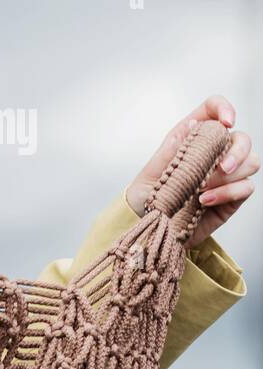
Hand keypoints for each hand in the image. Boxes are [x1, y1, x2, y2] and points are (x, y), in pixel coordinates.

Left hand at [125, 96, 255, 247]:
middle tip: (221, 167)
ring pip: (251, 162)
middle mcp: (214, 153)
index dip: (224, 109)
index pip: (215, 110)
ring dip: (229, 177)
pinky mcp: (231, 197)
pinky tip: (205, 201)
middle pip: (243, 139)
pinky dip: (228, 193)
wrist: (148, 230)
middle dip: (237, 150)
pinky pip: (246, 188)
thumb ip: (172, 149)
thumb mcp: (152, 172)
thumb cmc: (147, 198)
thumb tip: (192, 125)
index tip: (227, 122)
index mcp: (193, 137)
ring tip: (201, 190)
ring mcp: (225, 176)